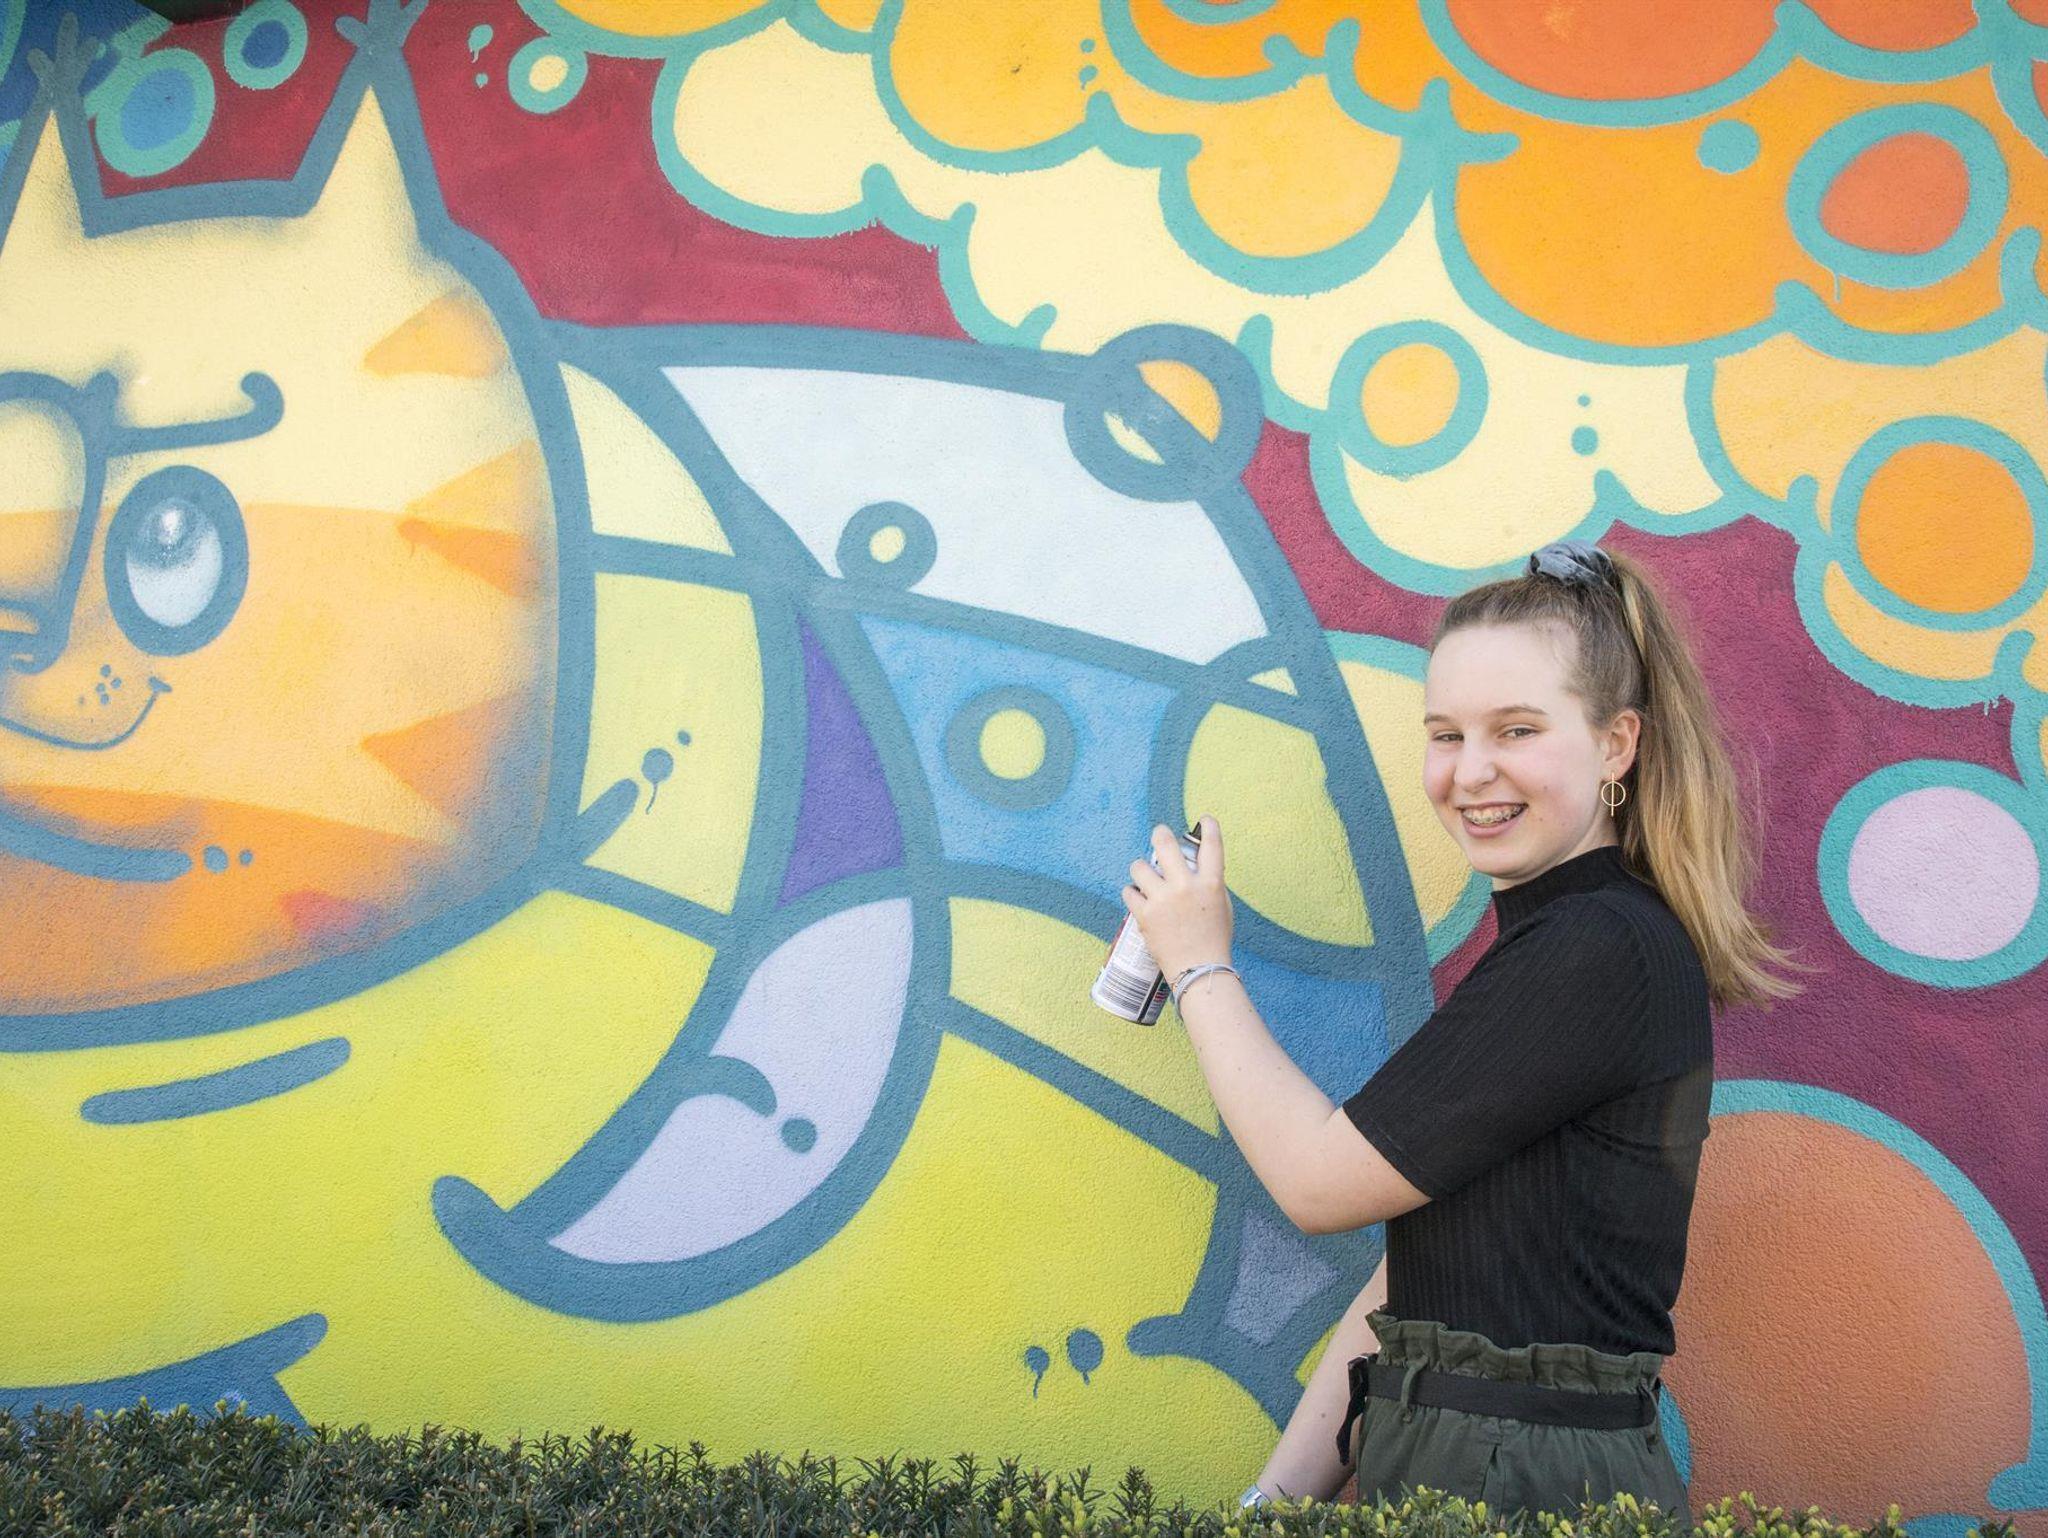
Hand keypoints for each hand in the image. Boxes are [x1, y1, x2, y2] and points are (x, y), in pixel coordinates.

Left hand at [1122, 815, 1233, 983]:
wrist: (1199, 969)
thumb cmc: (1214, 939)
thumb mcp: (1222, 907)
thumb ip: (1208, 884)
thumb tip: (1193, 865)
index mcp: (1211, 884)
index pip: (1212, 846)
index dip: (1208, 827)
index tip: (1204, 820)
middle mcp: (1186, 887)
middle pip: (1165, 845)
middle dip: (1160, 834)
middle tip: (1159, 834)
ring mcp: (1163, 900)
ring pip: (1139, 867)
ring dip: (1140, 870)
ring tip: (1144, 877)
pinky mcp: (1145, 915)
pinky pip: (1129, 892)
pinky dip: (1132, 894)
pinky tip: (1138, 898)